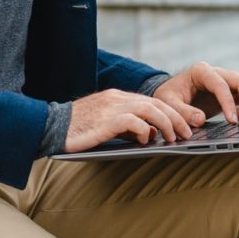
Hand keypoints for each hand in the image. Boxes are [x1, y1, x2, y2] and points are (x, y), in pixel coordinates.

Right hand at [64, 89, 194, 153]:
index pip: (152, 100)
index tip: (183, 126)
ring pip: (149, 109)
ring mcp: (111, 107)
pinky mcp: (106, 120)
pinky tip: (147, 140)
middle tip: (187, 133)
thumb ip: (126, 126)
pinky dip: (145, 130)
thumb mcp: (106, 125)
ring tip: (173, 138)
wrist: (51, 126)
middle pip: (156, 103)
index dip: (171, 113)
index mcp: (117, 97)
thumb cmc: (78, 130)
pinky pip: (133, 121)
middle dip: (175, 118)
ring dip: (166, 124)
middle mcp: (117, 98)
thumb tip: (150, 134)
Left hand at [153, 62, 238, 125]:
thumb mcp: (168, 102)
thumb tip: (200, 120)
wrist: (171, 93)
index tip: (231, 121)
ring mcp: (227, 80)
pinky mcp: (233, 90)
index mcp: (200, 71)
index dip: (228, 102)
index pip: (220, 84)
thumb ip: (182, 111)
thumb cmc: (169, 95)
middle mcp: (217, 72)